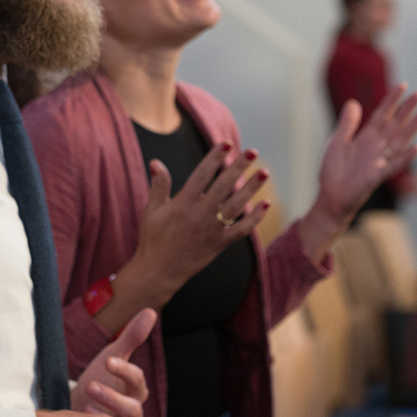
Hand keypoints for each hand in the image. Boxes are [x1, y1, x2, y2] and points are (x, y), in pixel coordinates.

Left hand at [72, 308, 156, 416]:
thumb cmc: (104, 375)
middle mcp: (132, 408)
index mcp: (135, 388)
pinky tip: (81, 414)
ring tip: (85, 400)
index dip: (125, 370)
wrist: (84, 399)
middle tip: (91, 386)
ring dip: (104, 412)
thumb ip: (132, 336)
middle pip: (132, 408)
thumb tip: (150, 311)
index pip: (137, 380)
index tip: (108, 360)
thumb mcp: (115, 354)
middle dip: (112, 397)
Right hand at [96, 143, 270, 332]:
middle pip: (224, 186)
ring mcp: (212, 230)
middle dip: (239, 167)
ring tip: (264, 172)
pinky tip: (265, 204)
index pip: (202, 175)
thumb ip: (158, 186)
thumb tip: (156, 162)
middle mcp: (199, 215)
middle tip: (252, 151)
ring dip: (252, 188)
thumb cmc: (153, 239)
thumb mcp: (151, 211)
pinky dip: (255, 218)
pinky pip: (242, 229)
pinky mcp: (220, 243)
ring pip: (237, 205)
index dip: (214, 158)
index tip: (226, 144)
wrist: (159, 271)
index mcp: (182, 205)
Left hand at [318, 85, 416, 218]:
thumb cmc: (334, 170)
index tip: (403, 85)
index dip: (391, 101)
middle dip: (406, 108)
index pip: (381, 115)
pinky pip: (394, 165)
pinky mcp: (376, 175)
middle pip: (394, 124)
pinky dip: (406, 157)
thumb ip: (347, 124)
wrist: (330, 195)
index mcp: (365, 138)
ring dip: (412, 127)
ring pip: (399, 141)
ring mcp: (378, 160)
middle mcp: (375, 147)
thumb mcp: (337, 142)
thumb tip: (353, 101)